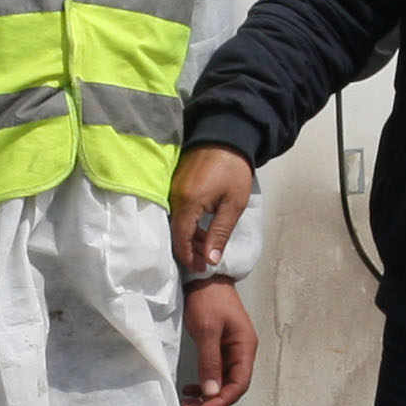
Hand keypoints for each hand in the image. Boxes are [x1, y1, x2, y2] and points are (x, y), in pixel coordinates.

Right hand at [169, 144, 255, 276]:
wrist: (226, 135)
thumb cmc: (234, 171)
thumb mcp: (233, 205)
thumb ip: (219, 233)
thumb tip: (209, 260)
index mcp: (188, 203)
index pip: (180, 239)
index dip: (188, 257)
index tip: (200, 269)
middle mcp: (174, 197)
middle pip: (175, 232)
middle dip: (188, 250)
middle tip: (204, 261)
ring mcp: (172, 189)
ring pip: (175, 222)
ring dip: (188, 237)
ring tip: (205, 246)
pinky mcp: (175, 183)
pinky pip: (176, 210)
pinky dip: (186, 223)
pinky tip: (200, 228)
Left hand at [181, 279, 256, 405]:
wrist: (204, 277)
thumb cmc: (208, 299)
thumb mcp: (207, 330)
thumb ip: (210, 362)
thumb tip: (212, 392)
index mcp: (245, 347)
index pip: (239, 384)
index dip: (221, 401)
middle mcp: (242, 352)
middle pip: (231, 387)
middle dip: (212, 402)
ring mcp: (231, 350)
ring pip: (222, 382)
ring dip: (206, 395)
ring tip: (188, 403)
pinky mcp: (220, 347)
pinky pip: (215, 373)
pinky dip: (204, 384)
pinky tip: (191, 388)